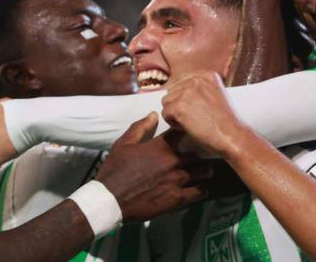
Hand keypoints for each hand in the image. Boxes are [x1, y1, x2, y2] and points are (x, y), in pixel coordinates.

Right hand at [95, 112, 213, 221]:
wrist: (110, 200)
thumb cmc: (115, 170)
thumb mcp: (123, 144)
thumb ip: (140, 127)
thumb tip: (154, 114)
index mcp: (160, 146)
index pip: (182, 132)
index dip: (188, 131)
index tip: (189, 133)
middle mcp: (173, 161)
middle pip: (197, 153)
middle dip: (199, 153)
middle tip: (200, 155)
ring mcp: (177, 180)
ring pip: (203, 172)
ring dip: (204, 171)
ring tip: (204, 171)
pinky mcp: (177, 199)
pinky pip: (199, 192)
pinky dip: (202, 189)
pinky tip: (200, 188)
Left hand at [160, 72, 248, 157]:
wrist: (232, 136)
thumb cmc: (225, 122)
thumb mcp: (215, 95)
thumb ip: (199, 89)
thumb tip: (175, 92)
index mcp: (206, 74)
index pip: (181, 82)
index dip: (185, 99)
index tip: (198, 109)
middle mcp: (196, 79)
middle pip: (172, 91)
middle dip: (179, 105)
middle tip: (196, 117)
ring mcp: (187, 91)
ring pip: (166, 102)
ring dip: (175, 114)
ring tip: (192, 122)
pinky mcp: (180, 106)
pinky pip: (165, 114)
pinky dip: (174, 124)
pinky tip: (189, 127)